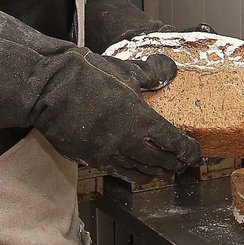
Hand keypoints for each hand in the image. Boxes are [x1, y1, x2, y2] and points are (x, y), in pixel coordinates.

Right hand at [0, 0, 198, 183]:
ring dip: (152, 174)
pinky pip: (114, 172)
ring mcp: (107, 154)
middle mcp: (128, 142)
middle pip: (159, 162)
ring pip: (137, 172)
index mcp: (141, 120)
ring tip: (161, 175)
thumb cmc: (86, 74)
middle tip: (182, 167)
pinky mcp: (88, 158)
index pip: (173, 142)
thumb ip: (150, 73)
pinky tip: (130, 173)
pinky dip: (127, 174)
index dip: (187, 151)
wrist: (48, 88)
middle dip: (173, 165)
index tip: (195, 155)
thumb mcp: (124, 69)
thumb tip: (170, 69)